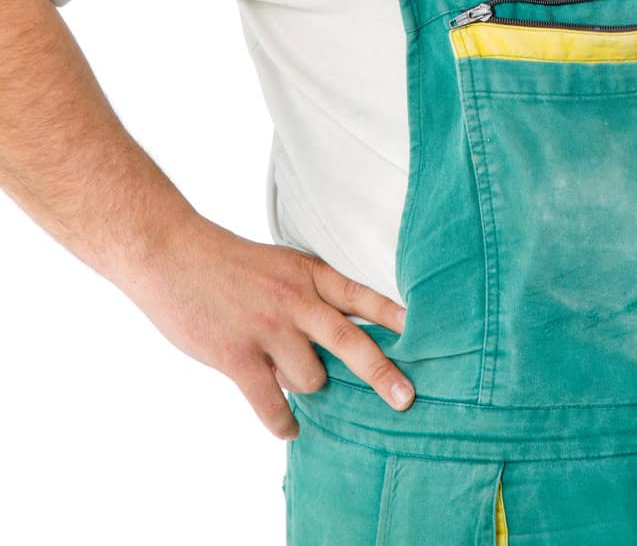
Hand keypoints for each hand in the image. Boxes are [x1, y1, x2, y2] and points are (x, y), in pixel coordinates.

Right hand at [115, 212, 412, 438]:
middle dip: (382, 373)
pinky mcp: (239, 356)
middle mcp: (296, 300)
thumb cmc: (222, 262)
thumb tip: (325, 348)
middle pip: (352, 342)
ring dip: (307, 386)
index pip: (361, 294)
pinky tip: (290, 427)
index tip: (422, 331)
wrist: (171, 253)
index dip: (392, 314)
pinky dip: (284, 422)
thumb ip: (304, 298)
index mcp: (307, 273)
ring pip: (312, 379)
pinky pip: (273, 404)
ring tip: (290, 378)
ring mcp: (269, 329)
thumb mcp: (276, 265)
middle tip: (406, 397)